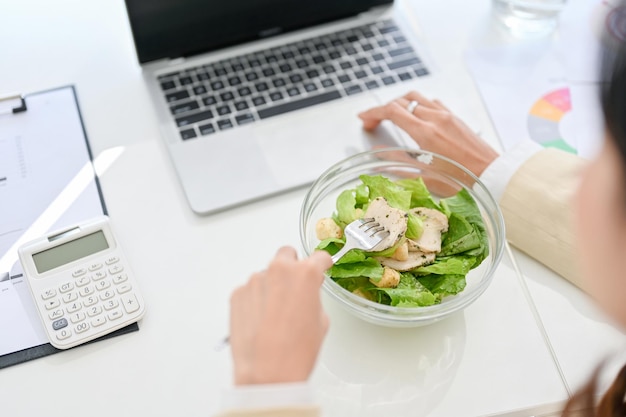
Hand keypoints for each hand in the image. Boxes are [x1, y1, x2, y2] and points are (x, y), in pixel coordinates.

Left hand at [229, 246, 332, 384]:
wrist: (266, 373)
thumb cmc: (295, 352)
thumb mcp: (320, 321)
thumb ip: (313, 297)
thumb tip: (307, 293)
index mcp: (304, 274)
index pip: (318, 257)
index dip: (322, 263)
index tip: (321, 265)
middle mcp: (277, 271)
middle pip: (286, 255)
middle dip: (292, 267)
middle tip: (295, 287)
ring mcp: (254, 282)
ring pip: (267, 275)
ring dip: (272, 287)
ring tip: (276, 315)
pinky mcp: (237, 294)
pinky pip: (250, 290)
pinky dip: (256, 300)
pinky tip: (262, 321)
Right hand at [358, 91, 498, 176]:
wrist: (492, 174)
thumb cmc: (461, 180)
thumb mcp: (422, 176)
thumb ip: (396, 163)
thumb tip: (377, 155)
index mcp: (425, 132)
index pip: (391, 111)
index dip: (373, 113)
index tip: (364, 118)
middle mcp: (435, 118)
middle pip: (401, 102)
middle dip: (383, 110)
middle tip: (374, 122)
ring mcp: (446, 115)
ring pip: (416, 98)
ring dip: (400, 103)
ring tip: (393, 115)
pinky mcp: (455, 117)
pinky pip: (432, 102)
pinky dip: (419, 105)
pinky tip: (418, 116)